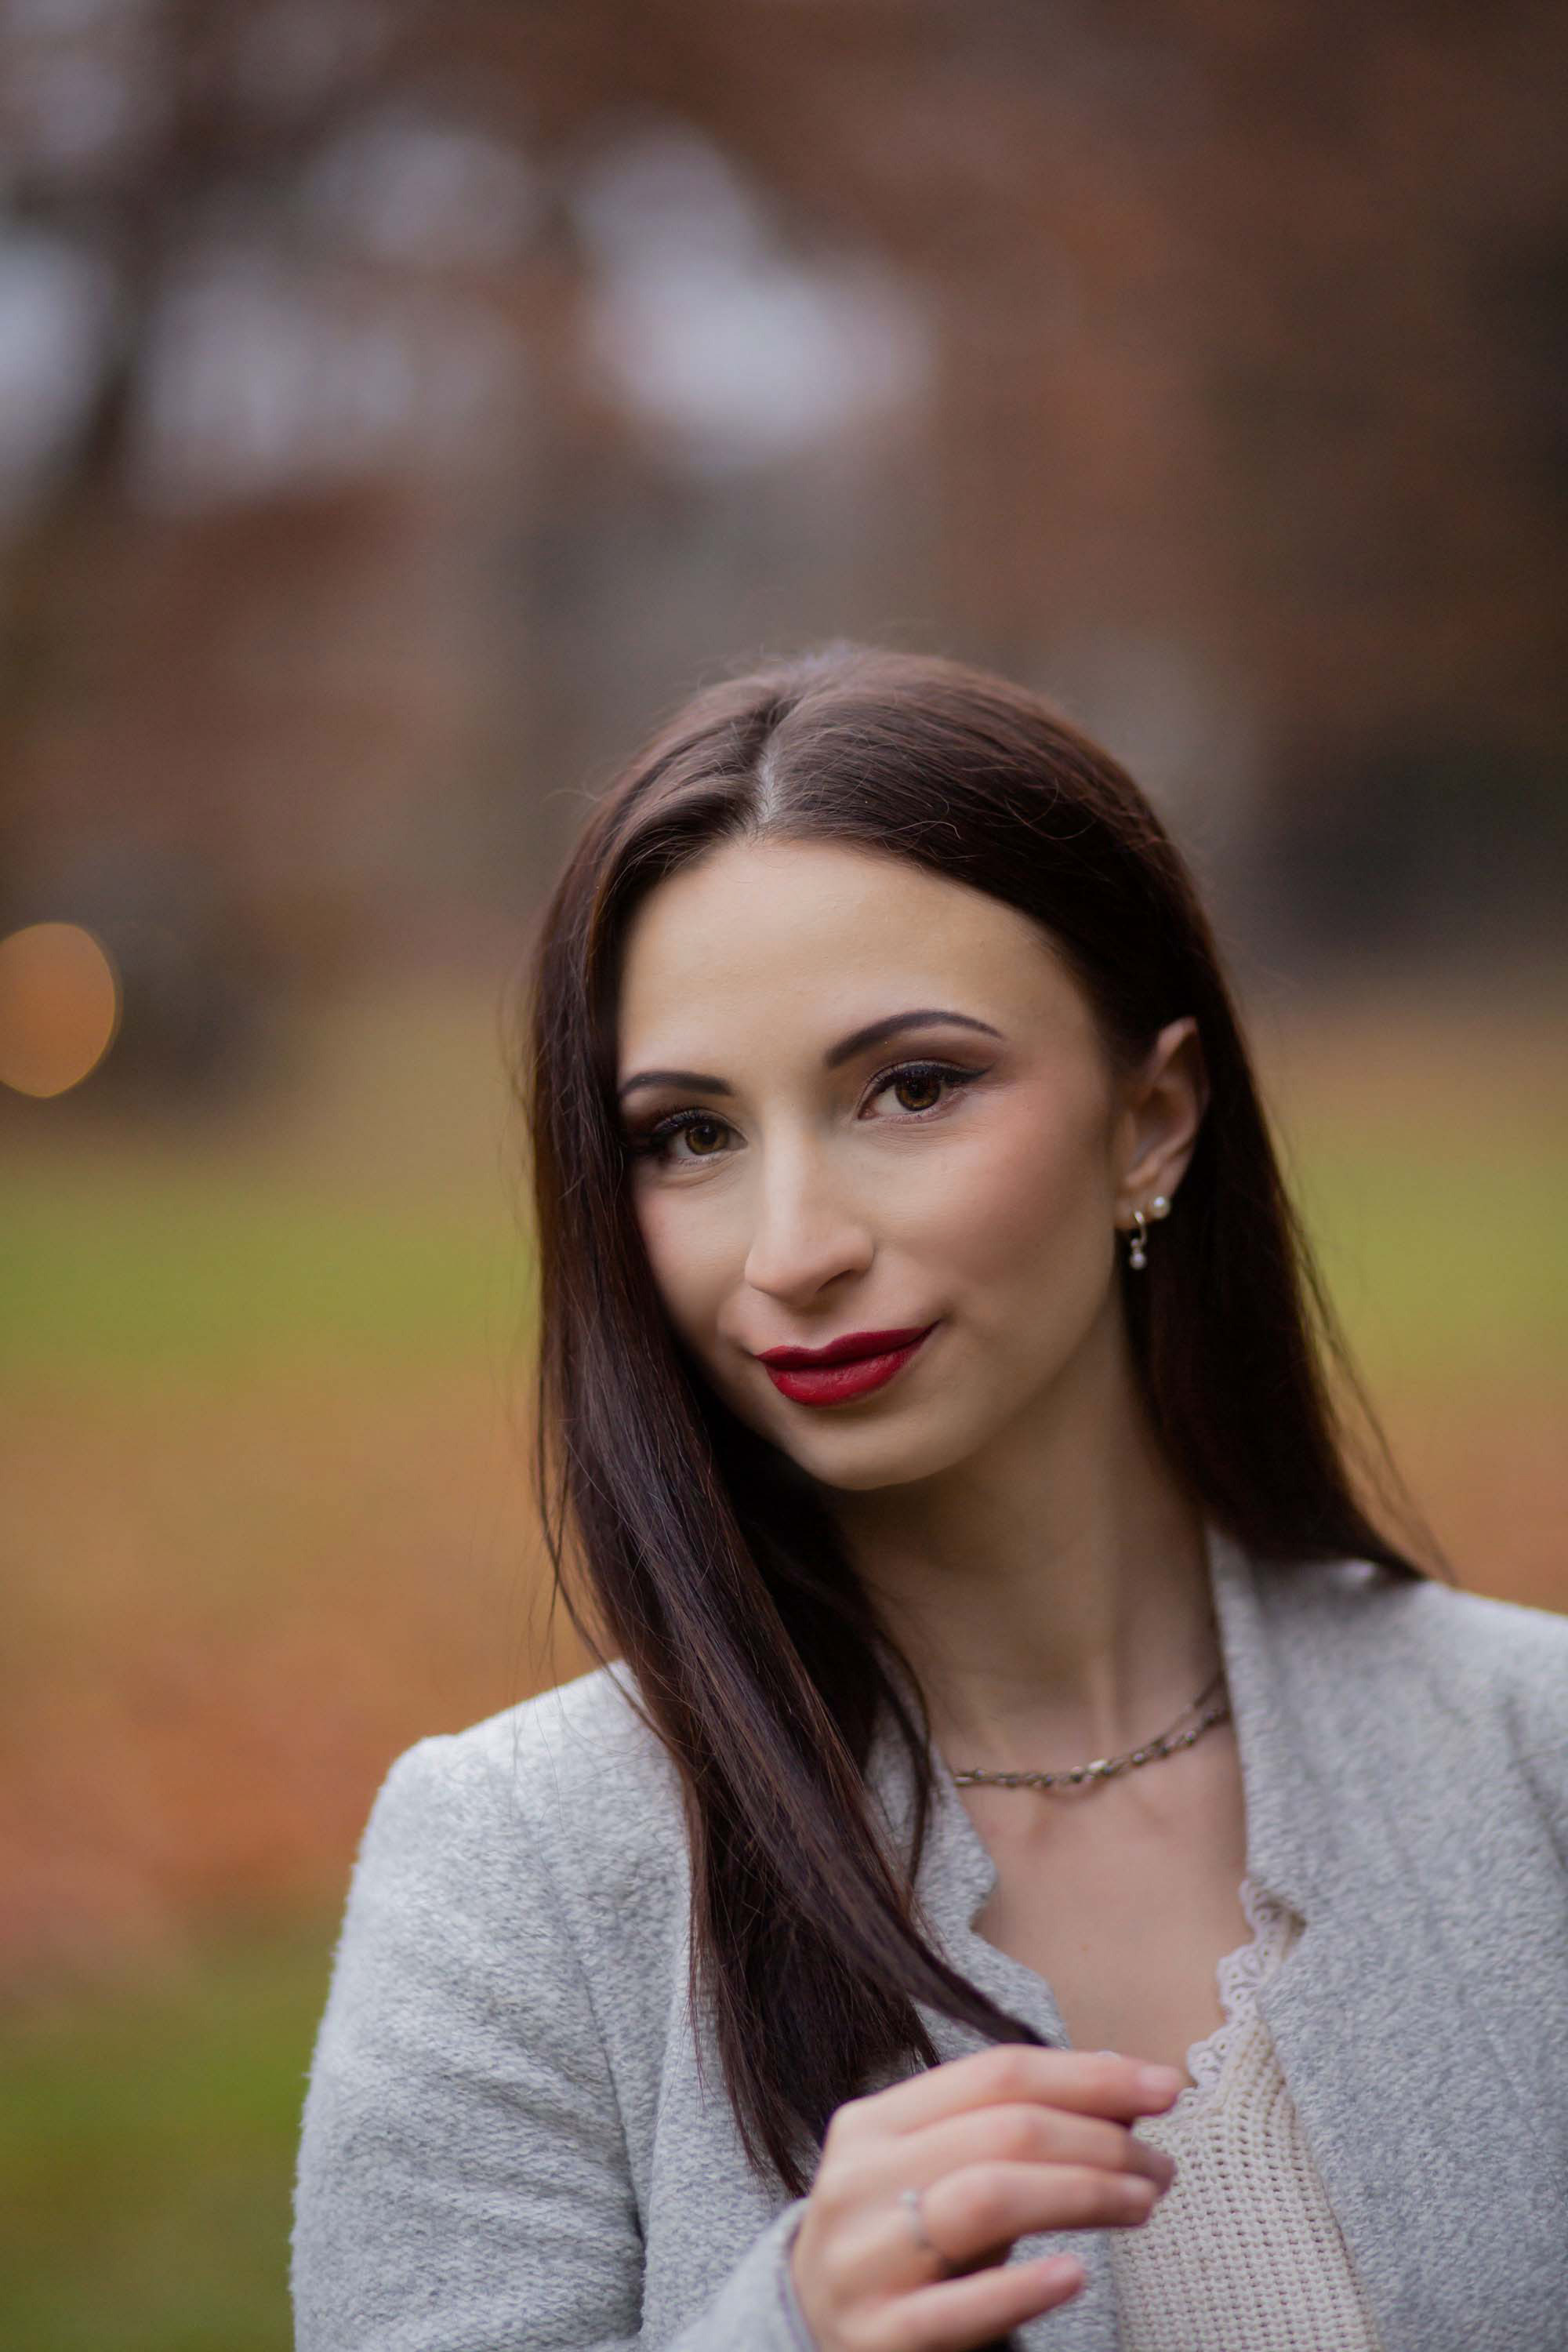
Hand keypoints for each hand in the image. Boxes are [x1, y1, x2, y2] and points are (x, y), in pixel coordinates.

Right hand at [788, 2043, 1181, 2350]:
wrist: (805, 2329)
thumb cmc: (896, 2240)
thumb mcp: (941, 2173)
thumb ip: (1016, 2132)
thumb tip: (1123, 2088)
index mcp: (875, 2122)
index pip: (996, 2075)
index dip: (1088, 2074)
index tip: (1163, 2087)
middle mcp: (860, 2180)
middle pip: (1001, 2132)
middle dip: (1100, 2141)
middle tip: (1162, 2165)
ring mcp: (863, 2258)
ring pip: (983, 2199)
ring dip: (1080, 2194)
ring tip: (1142, 2204)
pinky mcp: (877, 2337)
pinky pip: (956, 2308)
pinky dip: (1021, 2286)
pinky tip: (1076, 2274)